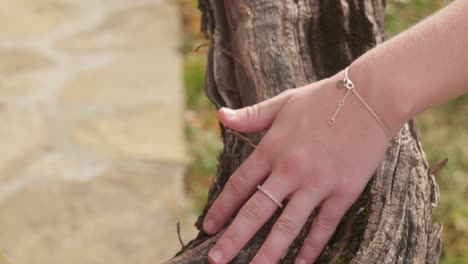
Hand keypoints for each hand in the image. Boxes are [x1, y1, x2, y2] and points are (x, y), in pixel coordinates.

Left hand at [203, 73, 392, 263]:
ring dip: (268, 252)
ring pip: (287, 226)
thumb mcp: (282, 102)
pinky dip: (312, 248)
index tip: (208, 227)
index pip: (239, 185)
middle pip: (256, 211)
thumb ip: (251, 115)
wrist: (371, 96)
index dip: (221, 208)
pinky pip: (324, 226)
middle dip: (234, 239)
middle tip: (217, 259)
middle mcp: (290, 169)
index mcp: (272, 148)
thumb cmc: (323, 98)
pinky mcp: (344, 191)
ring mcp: (318, 183)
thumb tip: (220, 116)